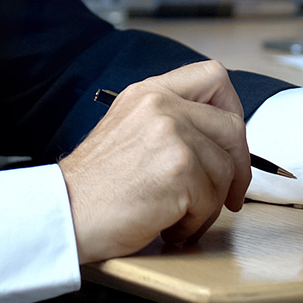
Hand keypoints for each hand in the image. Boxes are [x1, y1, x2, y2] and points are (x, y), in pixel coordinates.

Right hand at [59, 61, 252, 263]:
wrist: (64, 213)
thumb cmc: (94, 185)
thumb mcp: (128, 129)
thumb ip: (169, 121)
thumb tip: (216, 139)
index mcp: (149, 92)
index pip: (213, 77)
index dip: (232, 109)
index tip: (230, 141)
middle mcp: (162, 106)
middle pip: (232, 128)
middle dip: (238, 166)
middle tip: (231, 193)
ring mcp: (173, 136)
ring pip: (226, 170)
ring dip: (210, 203)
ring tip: (178, 215)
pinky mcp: (179, 171)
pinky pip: (212, 201)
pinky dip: (195, 222)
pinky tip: (169, 225)